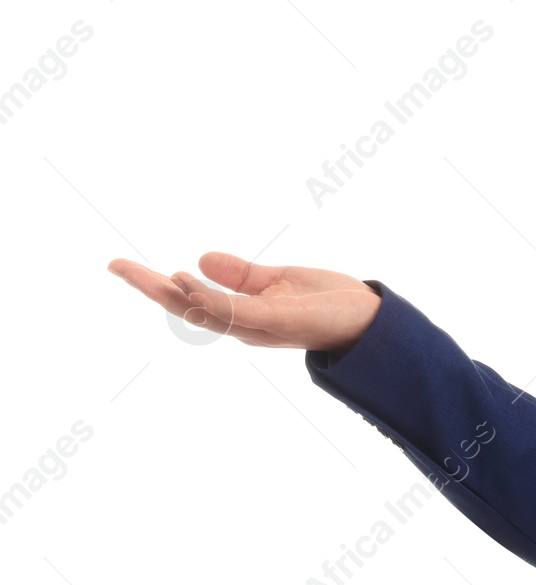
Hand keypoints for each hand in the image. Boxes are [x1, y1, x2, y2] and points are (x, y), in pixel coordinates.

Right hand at [107, 251, 380, 351]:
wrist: (373, 321)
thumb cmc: (330, 303)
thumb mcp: (279, 280)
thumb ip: (242, 275)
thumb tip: (200, 259)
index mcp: (242, 314)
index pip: (190, 298)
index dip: (156, 283)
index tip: (122, 264)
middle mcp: (243, 325)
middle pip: (186, 307)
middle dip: (149, 287)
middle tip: (114, 265)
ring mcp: (258, 325)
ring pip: (204, 311)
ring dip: (173, 292)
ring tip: (145, 273)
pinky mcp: (277, 319)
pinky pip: (235, 309)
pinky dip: (208, 296)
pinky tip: (186, 278)